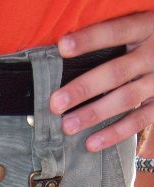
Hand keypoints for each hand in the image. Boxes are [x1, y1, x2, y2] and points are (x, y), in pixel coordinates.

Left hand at [50, 12, 153, 151]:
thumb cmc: (145, 45)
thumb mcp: (137, 32)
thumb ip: (112, 41)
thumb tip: (65, 53)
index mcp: (146, 29)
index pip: (116, 31)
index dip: (90, 40)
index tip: (63, 48)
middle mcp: (153, 55)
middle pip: (116, 73)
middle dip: (83, 89)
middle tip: (56, 103)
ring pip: (125, 99)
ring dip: (94, 114)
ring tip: (68, 126)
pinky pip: (138, 121)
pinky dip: (114, 133)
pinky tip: (91, 143)